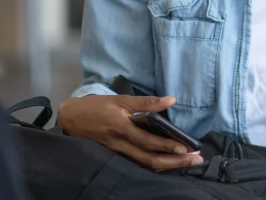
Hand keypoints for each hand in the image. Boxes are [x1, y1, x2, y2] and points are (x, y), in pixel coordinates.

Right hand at [57, 95, 202, 171]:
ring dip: (168, 165)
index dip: (168, 146)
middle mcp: (121, 145)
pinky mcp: (117, 157)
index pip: (148, 141)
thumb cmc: (97, 107)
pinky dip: (155, 166)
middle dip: (174, 162)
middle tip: (196, 160)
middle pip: (150, 160)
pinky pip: (138, 164)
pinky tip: (169, 164)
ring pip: (145, 165)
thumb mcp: (121, 99)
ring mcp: (118, 154)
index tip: (186, 148)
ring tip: (187, 162)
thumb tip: (171, 100)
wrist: (70, 119)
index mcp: (122, 128)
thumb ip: (147, 102)